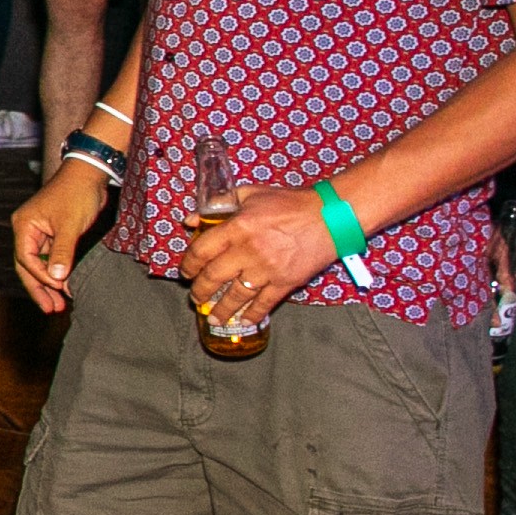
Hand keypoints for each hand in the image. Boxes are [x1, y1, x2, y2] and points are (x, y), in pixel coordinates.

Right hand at [12, 156, 111, 314]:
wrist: (90, 173)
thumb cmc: (77, 194)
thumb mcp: (70, 225)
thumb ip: (62, 252)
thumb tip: (57, 279)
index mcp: (24, 225)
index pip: (26, 258)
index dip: (41, 276)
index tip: (58, 288)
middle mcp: (27, 230)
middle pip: (28, 265)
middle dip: (40, 288)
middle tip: (52, 309)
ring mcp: (40, 232)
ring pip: (40, 264)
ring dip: (49, 283)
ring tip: (59, 304)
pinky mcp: (54, 233)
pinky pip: (51, 257)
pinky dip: (58, 272)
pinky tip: (65, 285)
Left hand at [188, 187, 338, 329]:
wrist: (330, 216)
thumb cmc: (289, 203)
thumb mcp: (249, 194)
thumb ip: (218, 205)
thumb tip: (190, 220)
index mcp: (237, 228)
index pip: (202, 251)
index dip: (189, 264)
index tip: (186, 273)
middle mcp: (248, 251)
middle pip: (214, 276)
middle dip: (200, 290)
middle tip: (195, 297)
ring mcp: (267, 269)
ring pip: (236, 295)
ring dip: (221, 309)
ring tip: (212, 317)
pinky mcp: (286, 281)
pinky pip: (265, 303)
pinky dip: (252, 313)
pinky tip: (243, 320)